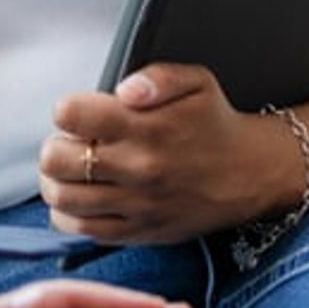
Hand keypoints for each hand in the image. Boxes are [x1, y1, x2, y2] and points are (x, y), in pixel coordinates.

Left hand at [39, 63, 284, 244]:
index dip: (67, 109)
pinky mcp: (140, 231)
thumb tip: (123, 89)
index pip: (70, 115)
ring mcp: (136, 204)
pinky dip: (69, 214)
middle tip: (73, 141)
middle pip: (56, 159)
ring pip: (62, 197)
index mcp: (144, 127)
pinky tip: (80, 197)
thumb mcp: (196, 81)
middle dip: (56, 144)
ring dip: (55, 180)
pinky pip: (84, 229)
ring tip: (71, 169)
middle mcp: (136, 168)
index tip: (78, 112)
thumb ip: (156, 76)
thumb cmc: (216, 123)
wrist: (253, 173)